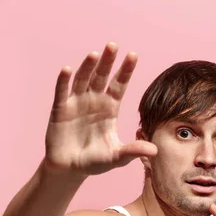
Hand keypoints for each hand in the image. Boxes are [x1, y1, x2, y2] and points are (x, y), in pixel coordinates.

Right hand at [44, 42, 156, 175]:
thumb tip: (155, 151)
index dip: (125, 71)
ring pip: (83, 80)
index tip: (133, 55)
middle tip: (113, 45)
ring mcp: (77, 103)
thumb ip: (133, 152)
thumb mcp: (117, 158)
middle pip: (102, 77)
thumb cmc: (95, 161)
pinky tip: (67, 69)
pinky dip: (64, 80)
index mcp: (110, 108)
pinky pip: (62, 92)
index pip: (119, 85)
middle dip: (107, 61)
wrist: (70, 169)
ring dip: (88, 67)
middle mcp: (94, 101)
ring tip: (95, 54)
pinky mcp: (60, 110)